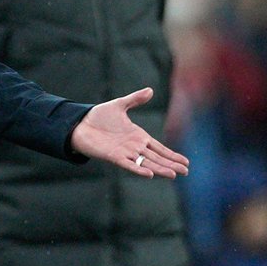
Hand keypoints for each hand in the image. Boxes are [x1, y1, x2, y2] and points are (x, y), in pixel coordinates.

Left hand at [70, 87, 189, 178]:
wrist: (80, 123)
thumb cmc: (99, 117)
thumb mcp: (119, 105)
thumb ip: (135, 99)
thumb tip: (150, 90)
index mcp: (138, 136)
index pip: (159, 148)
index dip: (172, 155)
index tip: (186, 162)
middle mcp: (134, 147)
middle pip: (157, 158)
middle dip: (171, 164)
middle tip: (186, 172)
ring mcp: (125, 153)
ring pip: (146, 163)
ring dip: (159, 169)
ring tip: (173, 174)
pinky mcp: (114, 157)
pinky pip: (129, 165)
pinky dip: (138, 169)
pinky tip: (149, 174)